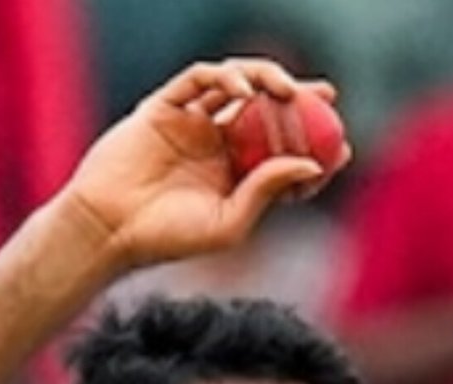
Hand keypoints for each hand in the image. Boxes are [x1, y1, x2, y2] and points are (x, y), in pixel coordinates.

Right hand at [60, 58, 345, 271]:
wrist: (110, 228)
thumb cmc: (168, 238)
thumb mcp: (230, 223)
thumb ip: (268, 190)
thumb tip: (311, 164)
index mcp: (233, 177)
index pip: (281, 152)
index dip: (313, 146)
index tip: (342, 145)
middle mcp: (215, 145)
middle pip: (265, 112)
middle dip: (299, 101)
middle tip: (327, 98)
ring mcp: (190, 123)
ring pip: (236, 87)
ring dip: (266, 80)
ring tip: (288, 91)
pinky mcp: (164, 106)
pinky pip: (198, 79)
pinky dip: (224, 77)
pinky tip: (244, 90)